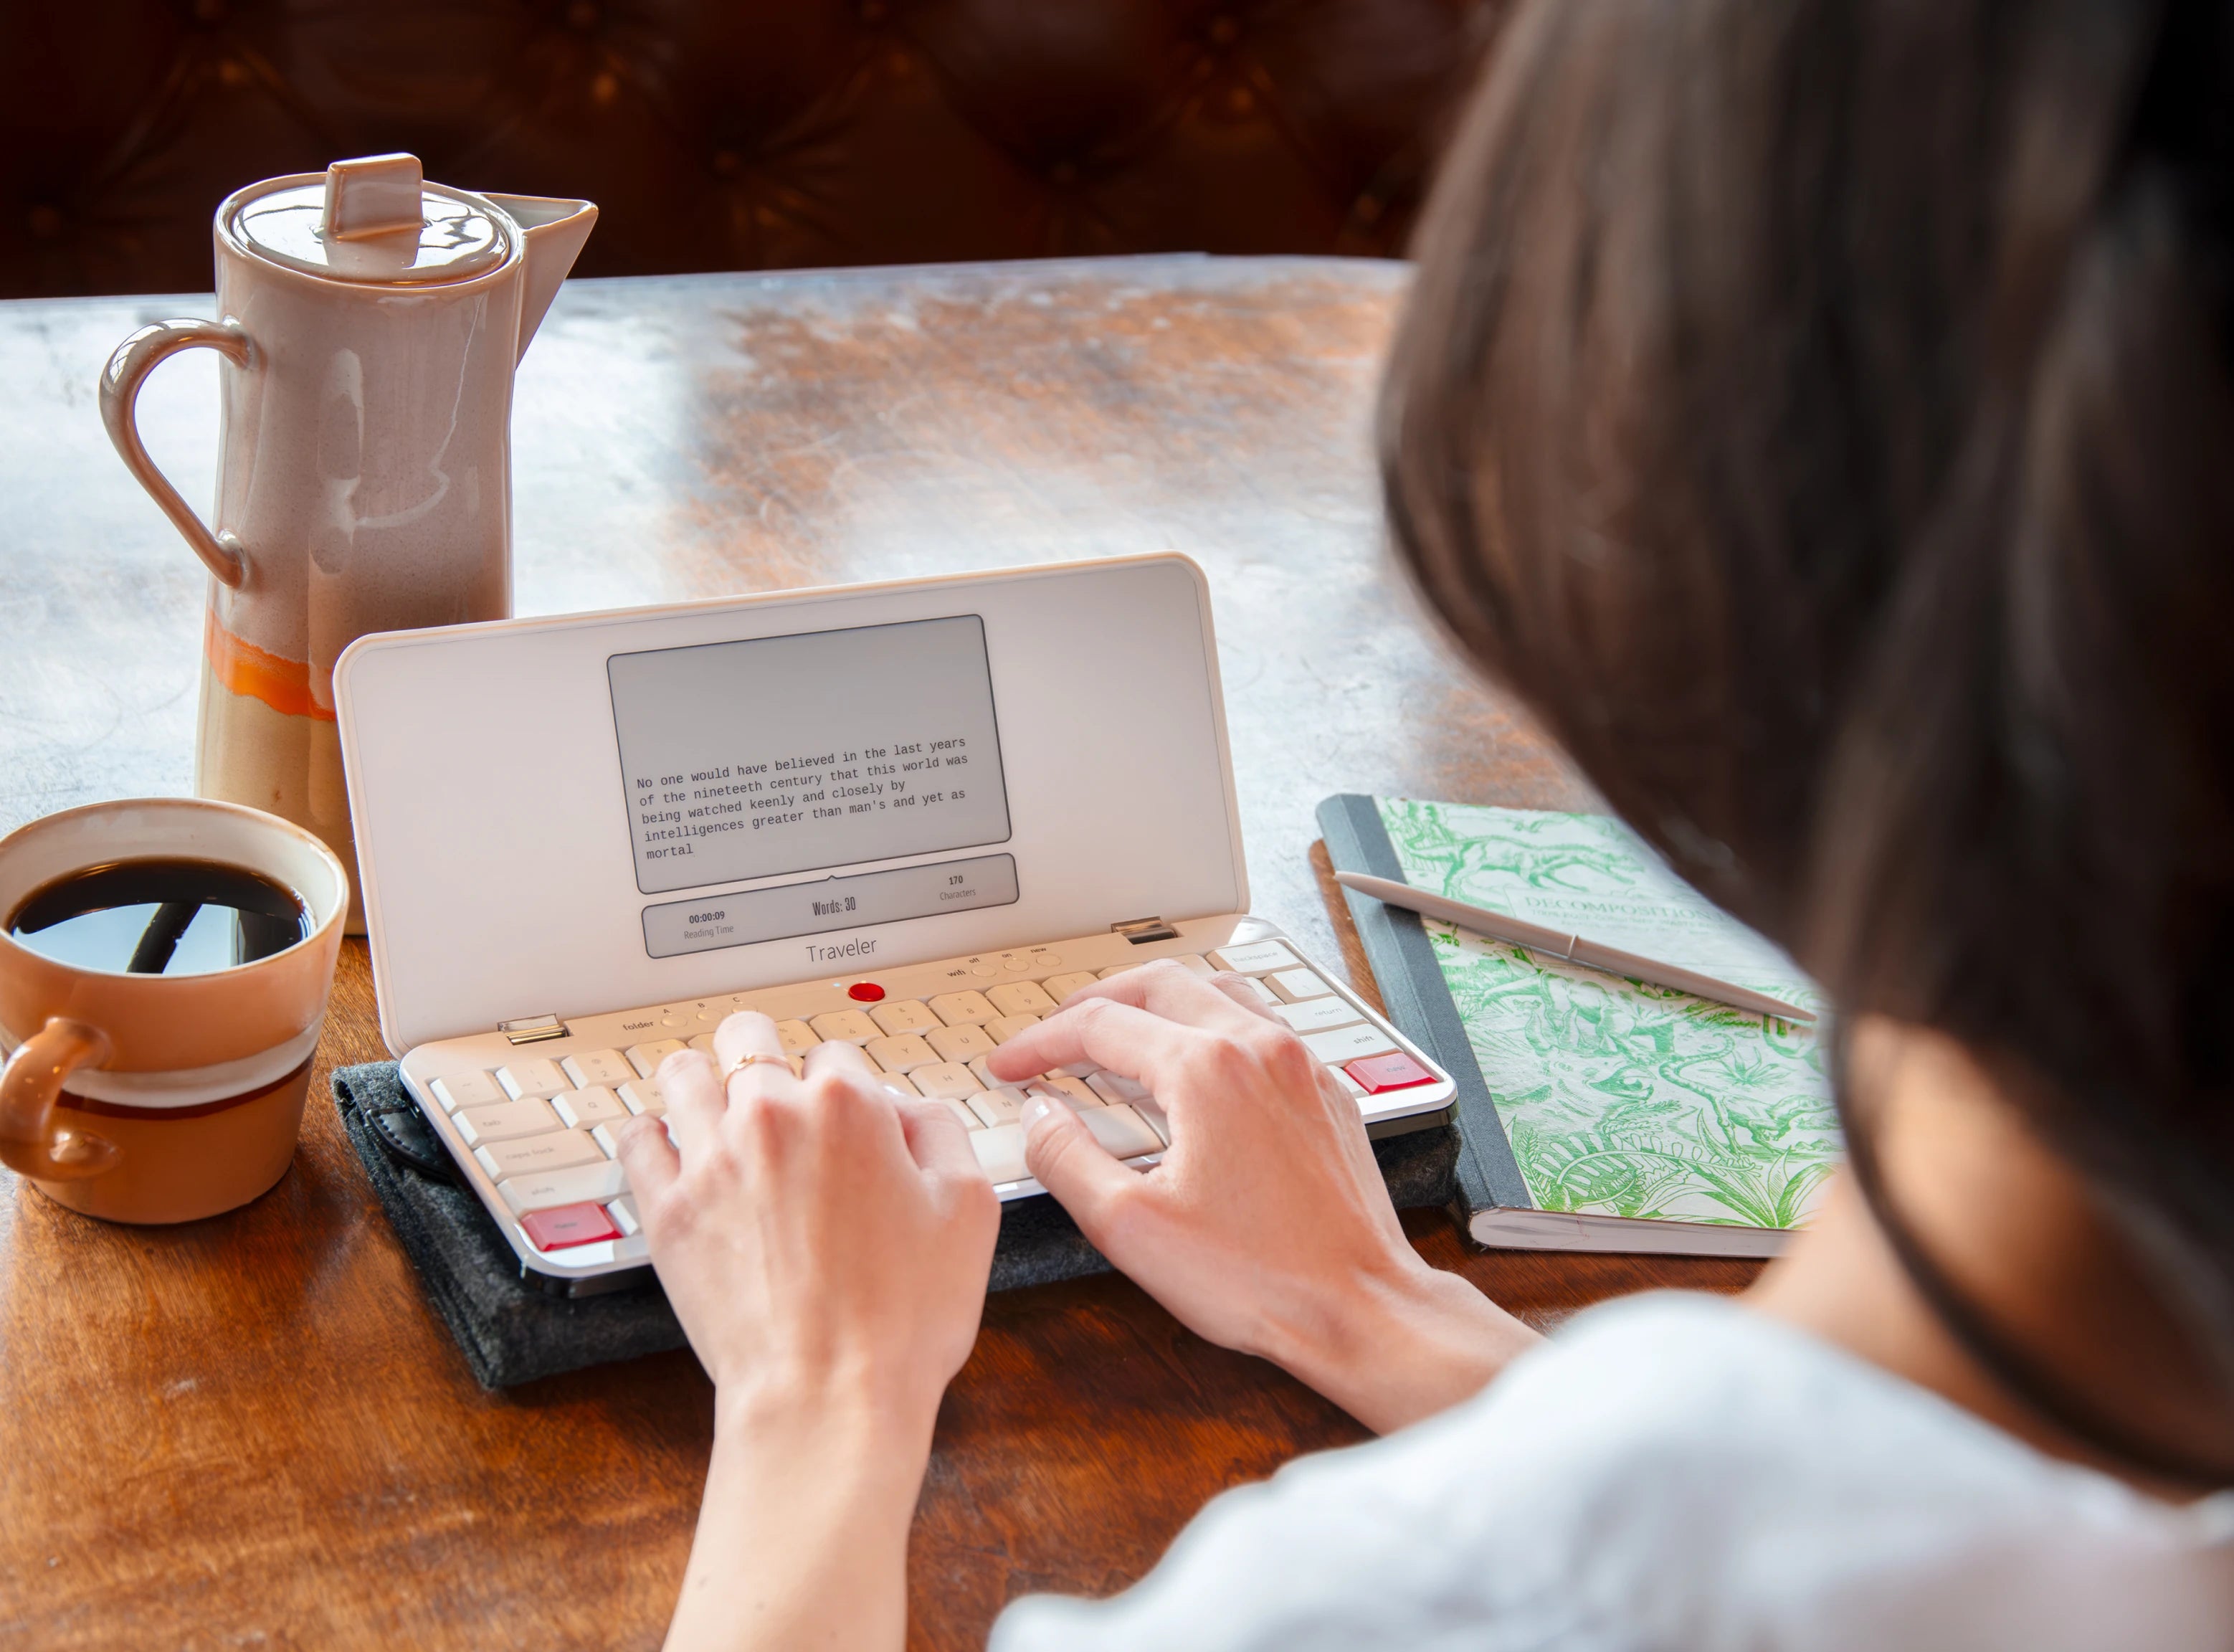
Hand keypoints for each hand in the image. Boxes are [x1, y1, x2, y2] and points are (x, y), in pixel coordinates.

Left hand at [620, 1011, 998, 1417]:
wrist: (829, 1397)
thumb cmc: (904, 1318)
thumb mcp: (972, 1207)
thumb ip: (941, 1130)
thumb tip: (906, 1108)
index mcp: (848, 1107)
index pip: (836, 1054)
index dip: (846, 1087)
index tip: (846, 1122)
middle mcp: (771, 1117)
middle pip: (748, 1036)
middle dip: (764, 1056)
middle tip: (775, 1092)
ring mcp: (711, 1161)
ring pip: (683, 1072)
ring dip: (702, 1081)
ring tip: (715, 1108)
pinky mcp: (667, 1211)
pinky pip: (636, 1139)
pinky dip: (651, 1135)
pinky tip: (671, 1149)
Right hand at [987, 961, 1537, 1431]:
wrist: (1361, 1307)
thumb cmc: (1259, 1278)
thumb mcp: (1130, 1227)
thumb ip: (1067, 1158)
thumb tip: (1040, 1116)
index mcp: (1206, 1068)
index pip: (1099, 1025)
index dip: (1040, 1042)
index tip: (1011, 1067)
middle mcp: (1258, 1048)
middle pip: (1158, 984)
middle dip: (1094, 1003)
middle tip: (1054, 1036)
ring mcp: (1300, 1066)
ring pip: (1216, 990)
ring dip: (1157, 1004)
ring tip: (1119, 1037)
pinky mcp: (1325, 1092)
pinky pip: (1259, 1027)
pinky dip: (1209, 1027)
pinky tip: (1195, 1070)